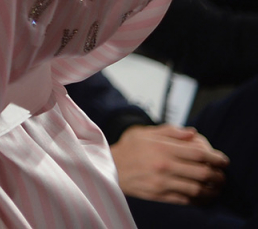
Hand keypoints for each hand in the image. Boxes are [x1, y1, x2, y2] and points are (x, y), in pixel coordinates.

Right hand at [111, 124, 226, 203]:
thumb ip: (169, 131)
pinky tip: (203, 196)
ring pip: (197, 188)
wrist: (108, 167)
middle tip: (223, 175)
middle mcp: (164, 165)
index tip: (224, 160)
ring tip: (217, 188)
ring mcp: (162, 182)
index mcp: (162, 147)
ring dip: (212, 190)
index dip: (215, 157)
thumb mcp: (144, 132)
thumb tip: (192, 133)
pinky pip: (186, 200)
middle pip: (202, 172)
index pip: (198, 152)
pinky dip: (199, 200)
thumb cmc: (127, 148)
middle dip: (218, 175)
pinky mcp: (159, 195)